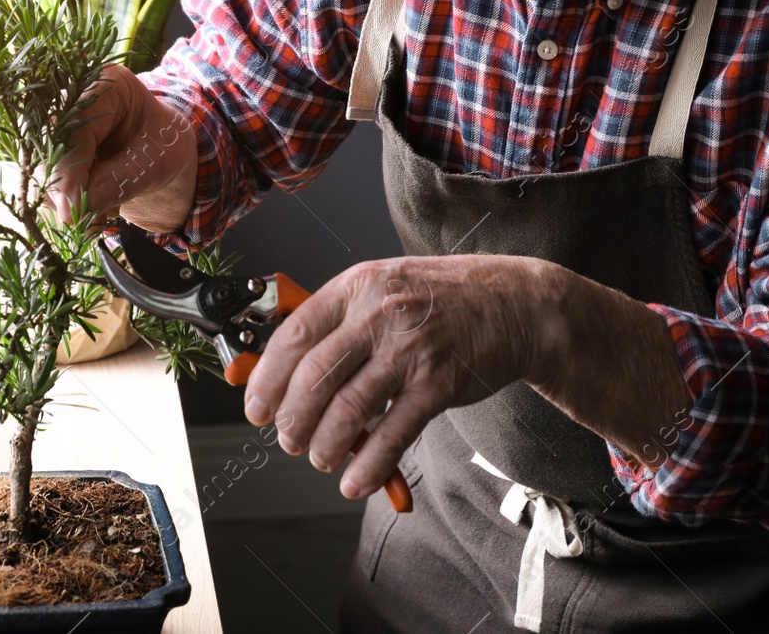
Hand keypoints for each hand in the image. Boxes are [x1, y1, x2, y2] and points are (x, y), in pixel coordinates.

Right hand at [49, 63, 198, 231]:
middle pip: (47, 143)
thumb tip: (75, 212)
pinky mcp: (51, 147)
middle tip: (77, 222)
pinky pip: (45, 177)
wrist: (163, 148)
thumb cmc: (165, 145)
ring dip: (62, 198)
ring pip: (40, 164)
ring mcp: (57, 121)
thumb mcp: (154, 163)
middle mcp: (73, 96)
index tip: (70, 211)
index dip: (68, 170)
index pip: (74, 127)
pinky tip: (93, 207)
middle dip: (60, 187)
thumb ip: (118, 182)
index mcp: (107, 84)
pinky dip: (65, 200)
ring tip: (101, 214)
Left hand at [241, 254, 563, 499]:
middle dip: (291, 419)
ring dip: (325, 445)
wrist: (513, 304)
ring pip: (348, 409)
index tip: (255, 407)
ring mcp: (410, 350)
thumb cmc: (440, 298)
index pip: (293, 335)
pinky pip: (392, 434)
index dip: (266, 379)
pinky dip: (369, 466)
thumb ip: (338, 322)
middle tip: (287, 439)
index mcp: (357, 287)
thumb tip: (287, 369)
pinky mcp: (438, 385)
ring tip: (319, 457)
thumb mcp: (382, 287)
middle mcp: (379, 315)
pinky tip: (356, 480)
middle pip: (314, 377)